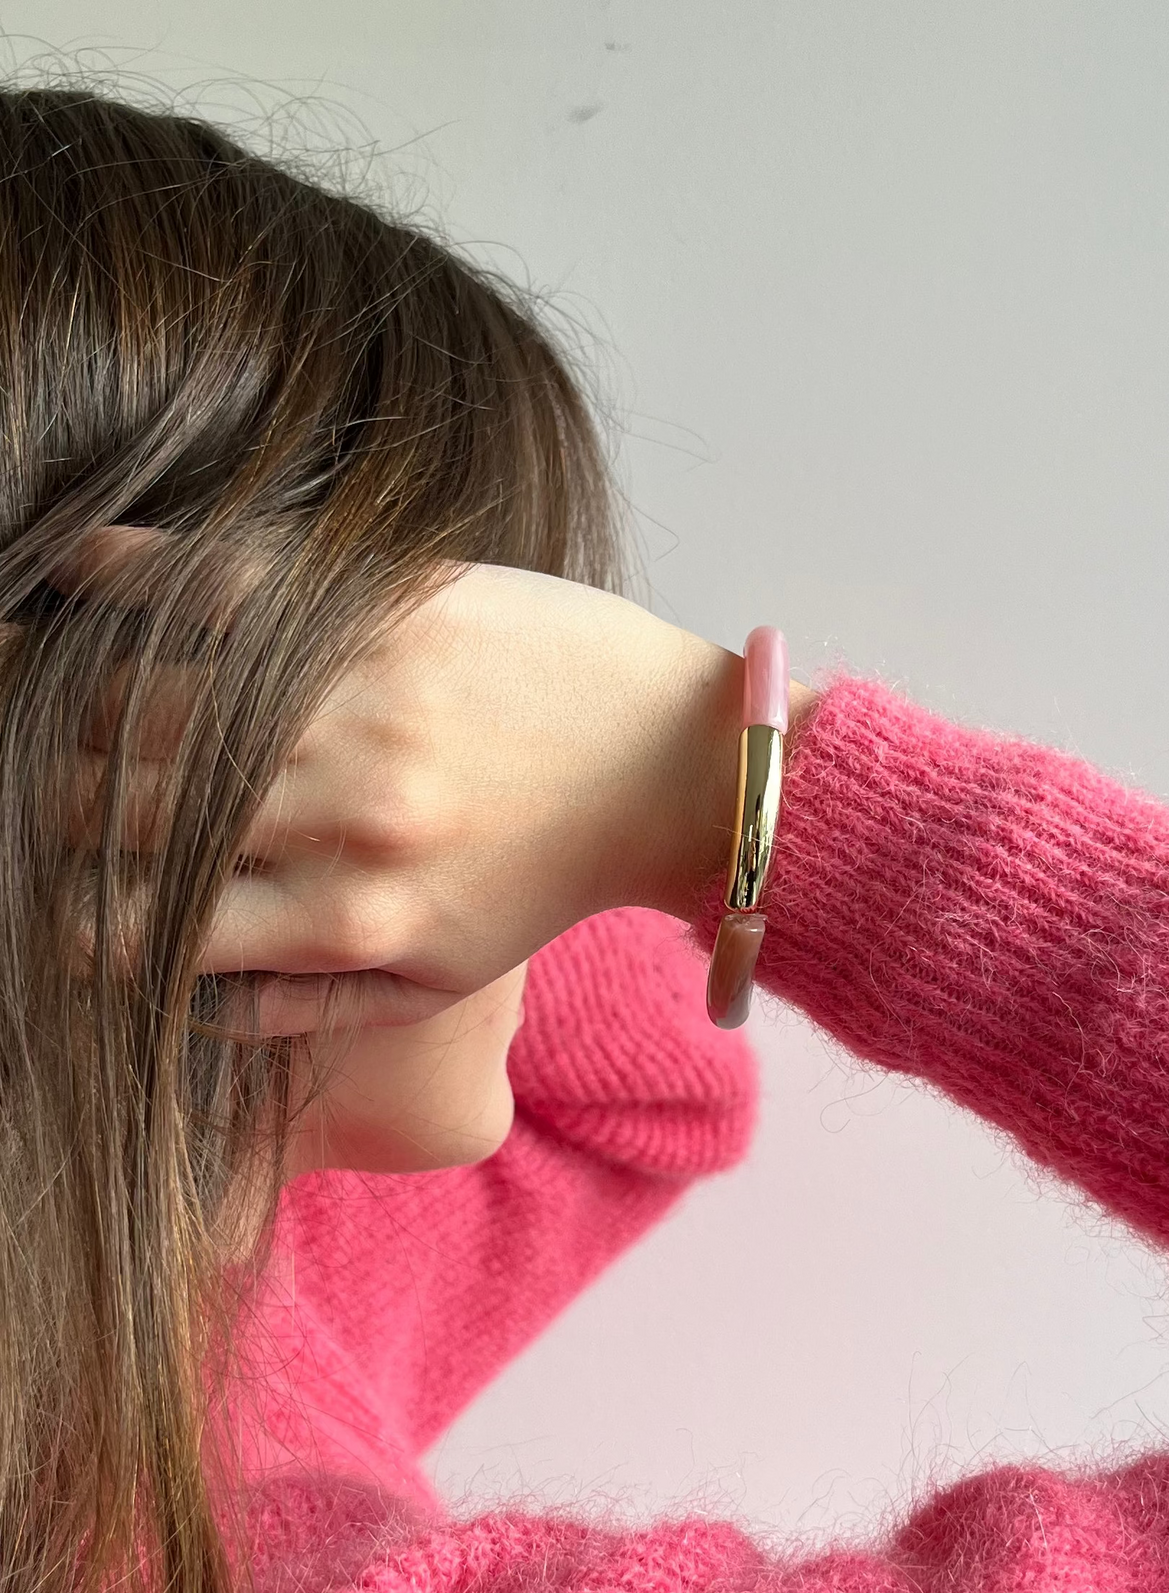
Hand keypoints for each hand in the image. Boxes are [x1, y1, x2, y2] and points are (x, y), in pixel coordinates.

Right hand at [62, 531, 776, 1036]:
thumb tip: (187, 1007)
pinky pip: (222, 581)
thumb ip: (313, 1005)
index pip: (144, 928)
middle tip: (36, 792)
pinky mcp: (386, 605)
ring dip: (71, 700)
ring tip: (44, 697)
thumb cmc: (548, 877)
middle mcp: (341, 813)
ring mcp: (361, 702)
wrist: (670, 764)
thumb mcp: (445, 976)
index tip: (55, 889)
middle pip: (120, 810)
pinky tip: (77, 577)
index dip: (72, 915)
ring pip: (145, 699)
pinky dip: (132, 574)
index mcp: (349, 919)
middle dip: (51, 806)